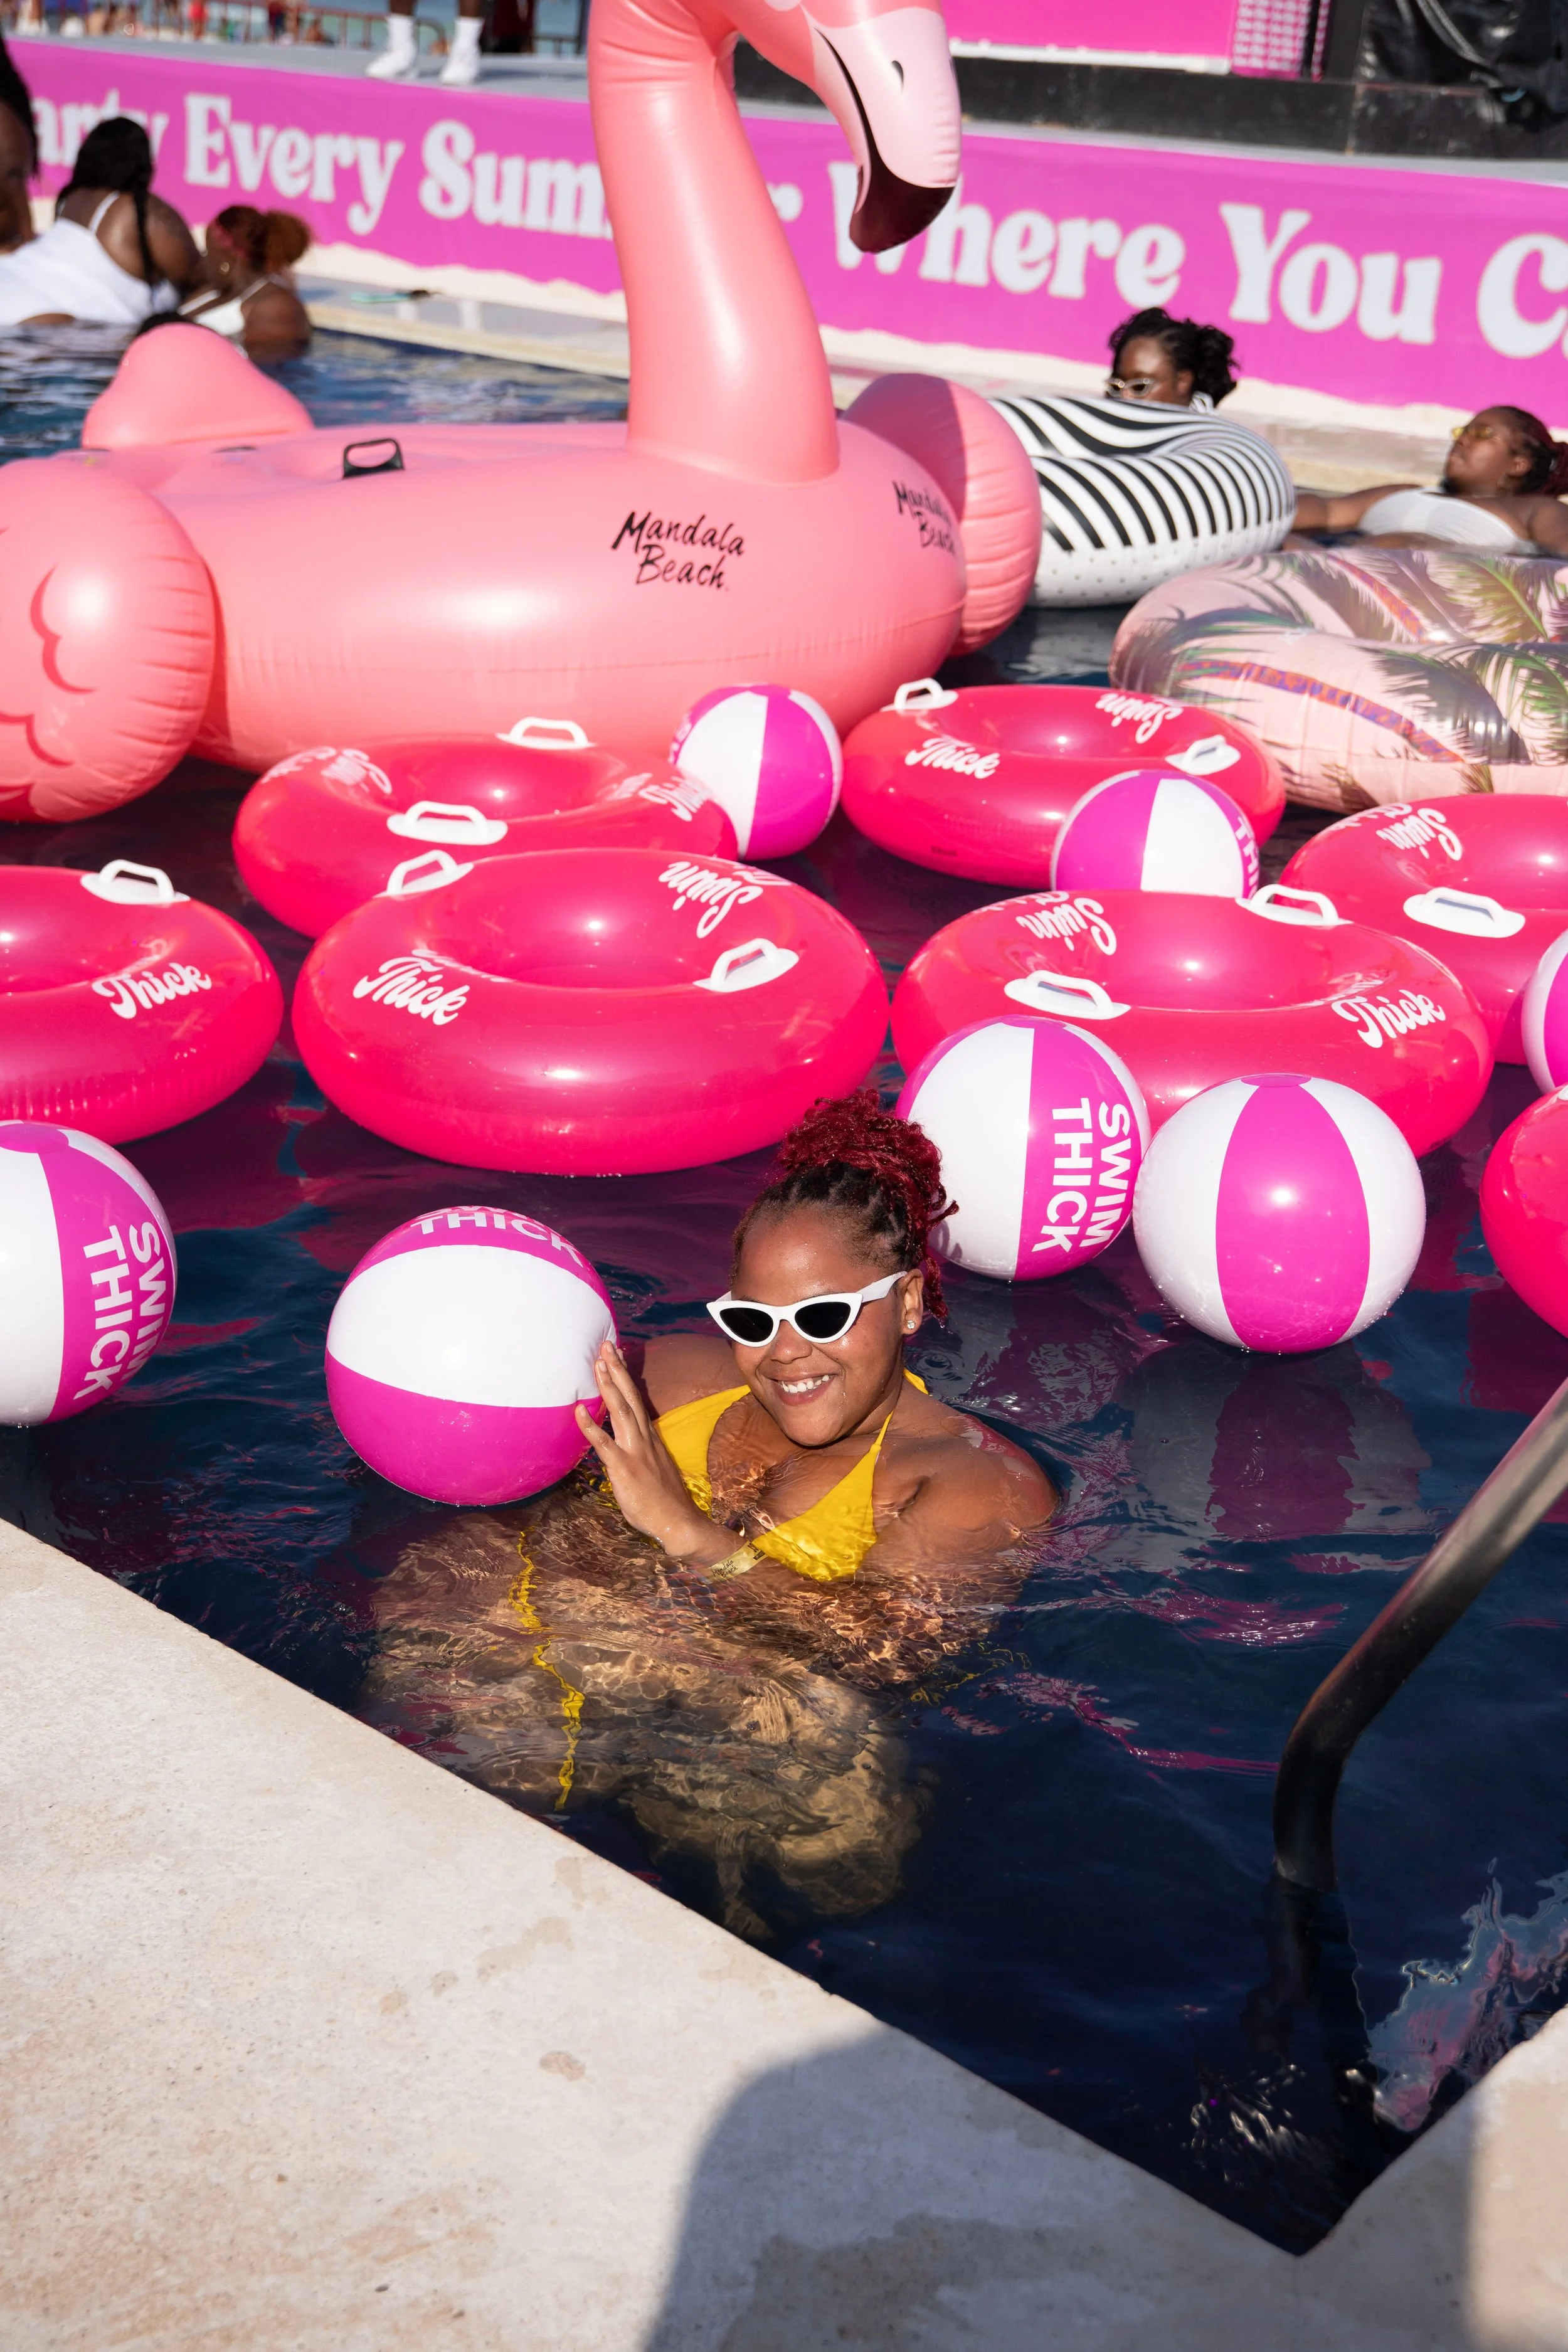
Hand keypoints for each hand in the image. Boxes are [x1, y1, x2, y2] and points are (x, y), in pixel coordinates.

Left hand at [575, 1342, 732, 1564]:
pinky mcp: (625, 1467)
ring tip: (598, 1364)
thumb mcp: (652, 1467)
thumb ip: (638, 1452)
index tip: (617, 1354)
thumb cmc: (663, 1500)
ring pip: (621, 1411)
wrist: (677, 1521)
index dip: (625, 1376)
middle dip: (617, 1369)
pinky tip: (578, 1411)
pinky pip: (605, 1444)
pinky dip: (591, 1426)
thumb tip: (624, 1444)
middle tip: (606, 1345)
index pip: (636, 1398)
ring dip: (608, 1386)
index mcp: (648, 1436)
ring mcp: (635, 1451)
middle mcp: (643, 1437)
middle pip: (629, 1396)